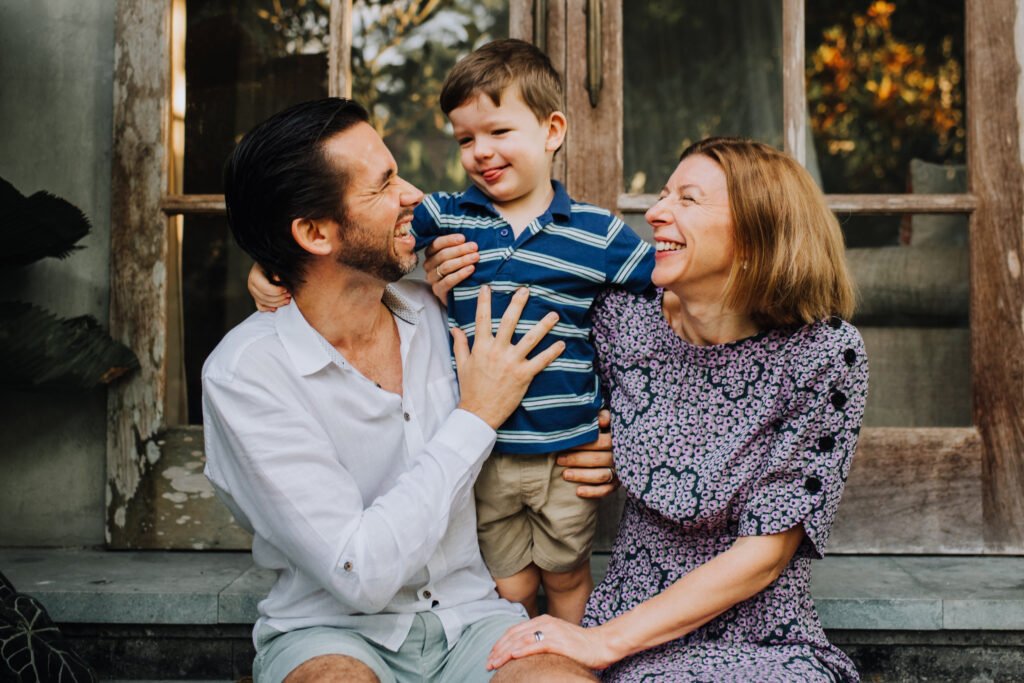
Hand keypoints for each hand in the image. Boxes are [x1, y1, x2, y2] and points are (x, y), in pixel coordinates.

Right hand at [248, 262, 290, 311]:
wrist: (265, 265)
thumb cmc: (271, 265)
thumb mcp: (273, 265)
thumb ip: (276, 272)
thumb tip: (278, 279)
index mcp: (255, 276)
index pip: (266, 288)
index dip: (277, 291)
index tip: (286, 289)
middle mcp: (251, 285)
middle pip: (265, 297)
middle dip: (279, 298)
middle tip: (289, 295)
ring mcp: (253, 292)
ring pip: (264, 303)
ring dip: (277, 303)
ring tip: (287, 300)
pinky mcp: (255, 297)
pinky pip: (260, 307)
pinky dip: (268, 308)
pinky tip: (276, 308)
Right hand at [423, 233, 478, 301]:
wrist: (461, 293)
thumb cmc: (461, 269)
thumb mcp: (459, 255)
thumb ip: (459, 245)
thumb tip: (468, 235)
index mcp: (431, 253)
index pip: (437, 243)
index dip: (449, 240)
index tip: (463, 238)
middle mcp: (429, 265)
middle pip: (443, 255)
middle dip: (460, 250)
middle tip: (474, 248)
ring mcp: (432, 278)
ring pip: (446, 266)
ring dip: (462, 260)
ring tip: (475, 257)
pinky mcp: (438, 290)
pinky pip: (448, 281)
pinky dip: (461, 274)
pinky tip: (471, 269)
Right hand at [453, 286, 563, 429]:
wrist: (478, 412)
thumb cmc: (470, 389)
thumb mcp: (462, 365)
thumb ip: (460, 344)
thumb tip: (455, 328)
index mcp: (481, 347)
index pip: (482, 319)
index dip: (484, 302)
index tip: (487, 287)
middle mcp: (497, 351)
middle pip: (509, 322)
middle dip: (517, 304)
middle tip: (525, 290)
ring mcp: (511, 363)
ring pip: (530, 339)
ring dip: (543, 326)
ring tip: (554, 314)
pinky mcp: (523, 375)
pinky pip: (540, 361)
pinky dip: (552, 352)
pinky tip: (562, 343)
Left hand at [487, 615, 617, 671]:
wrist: (602, 644)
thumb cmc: (580, 645)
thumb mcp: (556, 639)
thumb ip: (540, 641)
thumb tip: (523, 652)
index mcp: (543, 620)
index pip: (514, 631)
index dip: (500, 643)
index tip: (491, 656)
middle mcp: (545, 622)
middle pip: (514, 635)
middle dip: (498, 650)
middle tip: (488, 663)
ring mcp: (552, 631)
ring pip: (521, 640)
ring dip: (505, 652)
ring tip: (495, 663)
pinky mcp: (559, 641)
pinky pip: (536, 645)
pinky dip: (523, 650)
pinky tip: (513, 656)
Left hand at [558, 409, 618, 498]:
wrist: (621, 444)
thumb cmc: (607, 429)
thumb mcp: (607, 419)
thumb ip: (603, 416)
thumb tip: (601, 421)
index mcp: (618, 439)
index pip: (600, 442)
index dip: (583, 444)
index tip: (566, 444)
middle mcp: (621, 456)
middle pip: (598, 459)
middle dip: (577, 460)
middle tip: (559, 459)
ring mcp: (620, 471)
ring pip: (601, 476)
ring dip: (582, 476)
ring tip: (565, 475)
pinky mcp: (618, 483)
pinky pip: (606, 490)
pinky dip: (593, 492)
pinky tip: (578, 492)